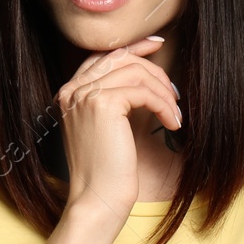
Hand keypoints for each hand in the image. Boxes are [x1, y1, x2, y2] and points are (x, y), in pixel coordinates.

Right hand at [55, 35, 181, 222]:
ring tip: (175, 114)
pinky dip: (164, 105)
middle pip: (121, 59)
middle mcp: (71, 90)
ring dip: (163, 92)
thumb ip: (119, 99)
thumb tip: (149, 77)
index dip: (132, 47)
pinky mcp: (102, 103)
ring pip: (136, 73)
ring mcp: (84, 94)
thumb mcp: (110, 128)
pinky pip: (144, 91)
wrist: (97, 199)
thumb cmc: (107, 171)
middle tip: (174, 92)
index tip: (157, 45)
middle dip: (154, 70)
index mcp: (69, 93)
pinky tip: (173, 123)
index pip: (102, 56)